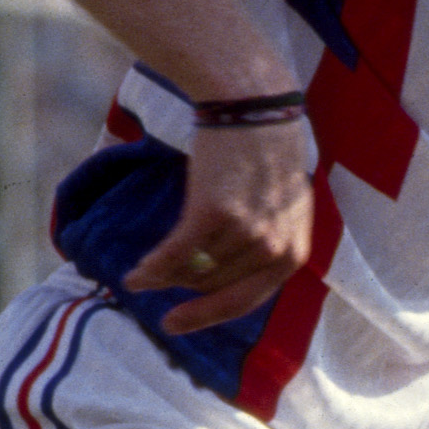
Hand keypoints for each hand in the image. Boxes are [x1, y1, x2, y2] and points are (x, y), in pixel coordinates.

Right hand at [133, 120, 317, 333]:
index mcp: (293, 254)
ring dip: (164, 275)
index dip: (208, 315)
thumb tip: (223, 277)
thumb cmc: (266, 153)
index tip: (178, 322)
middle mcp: (273, 250)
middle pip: (214, 286)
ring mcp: (246, 233)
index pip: (246, 301)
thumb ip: (268, 244)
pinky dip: (152, 269)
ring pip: (194, 270)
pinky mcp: (214, 213)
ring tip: (142, 273)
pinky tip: (134, 277)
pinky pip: (176, 254)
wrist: (254, 106)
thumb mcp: (283, 209)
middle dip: (181, 289)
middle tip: (153, 288)